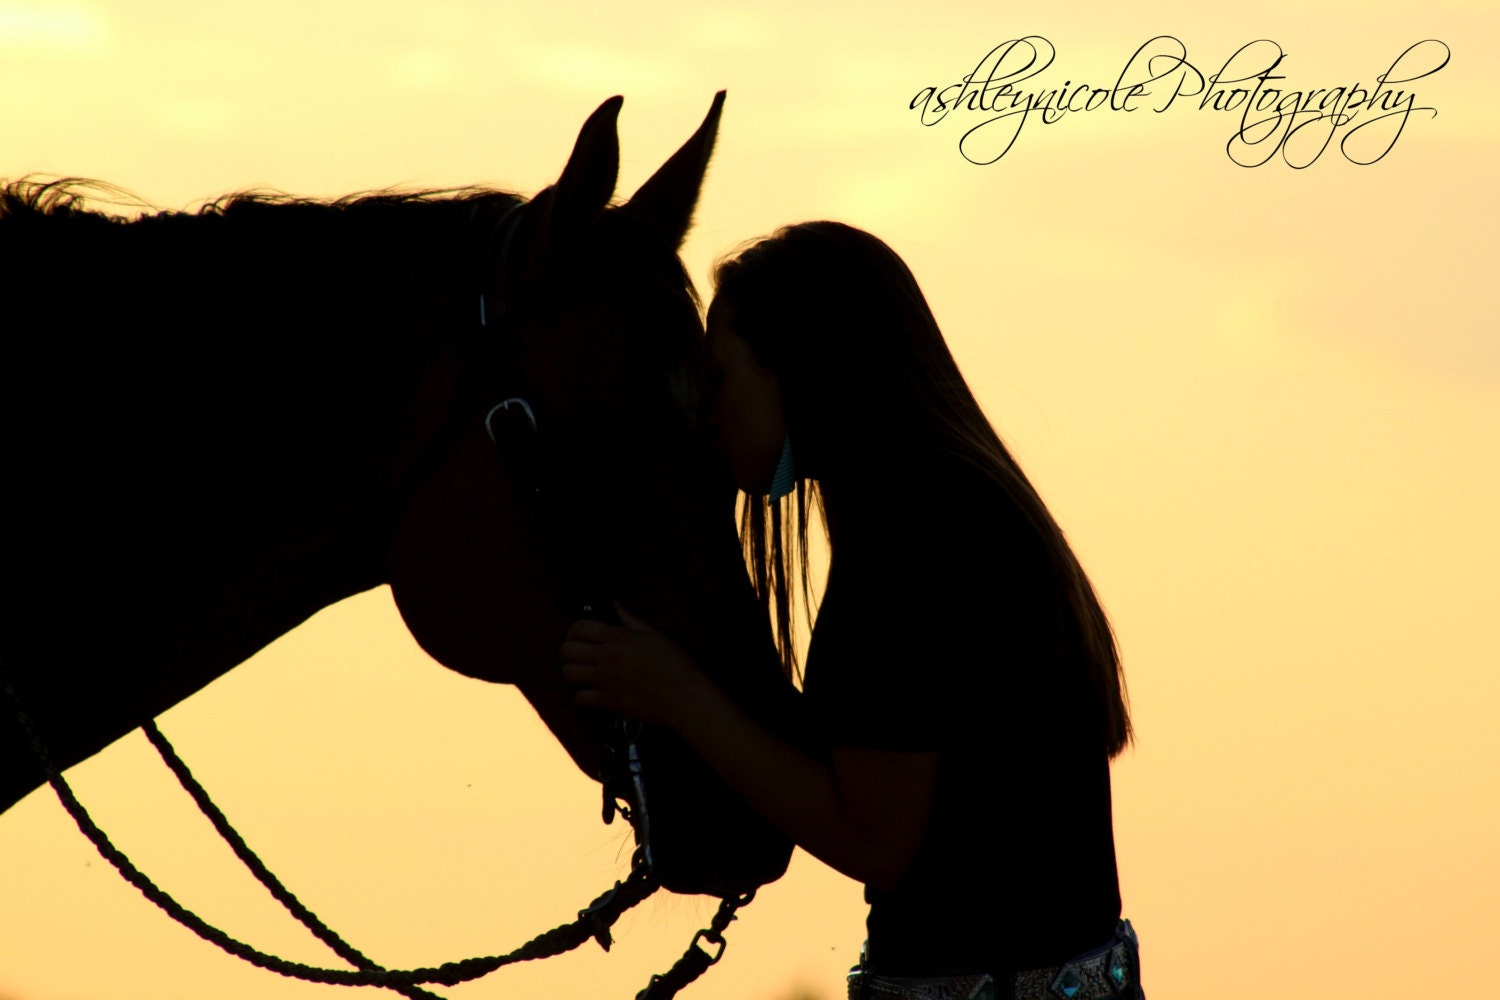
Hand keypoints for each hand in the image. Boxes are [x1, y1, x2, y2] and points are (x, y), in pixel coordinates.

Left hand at [560, 602, 705, 726]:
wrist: (684, 695)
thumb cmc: (675, 663)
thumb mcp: (654, 634)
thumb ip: (630, 619)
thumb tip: (615, 604)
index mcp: (619, 637)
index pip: (580, 628)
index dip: (572, 631)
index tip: (577, 636)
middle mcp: (608, 657)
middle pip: (567, 650)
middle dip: (567, 651)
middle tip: (576, 655)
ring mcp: (606, 680)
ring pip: (568, 674)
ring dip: (571, 672)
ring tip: (581, 673)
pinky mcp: (609, 702)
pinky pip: (580, 698)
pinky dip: (582, 695)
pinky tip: (592, 693)